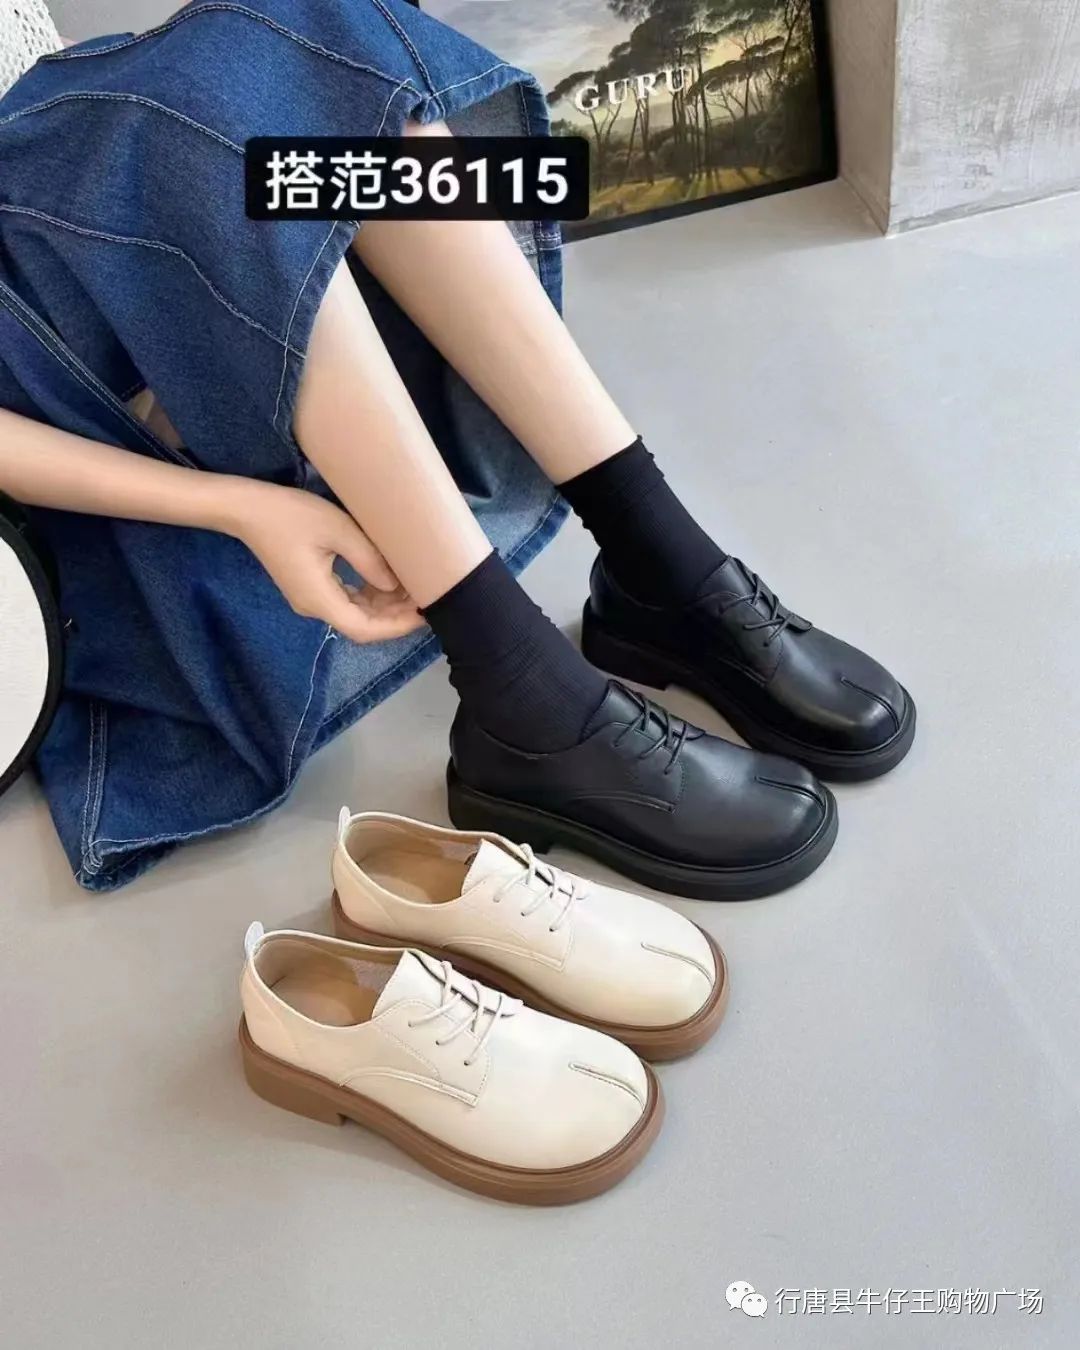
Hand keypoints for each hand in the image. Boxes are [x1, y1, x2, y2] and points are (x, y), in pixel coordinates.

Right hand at [229, 481, 423, 642]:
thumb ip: (369, 560)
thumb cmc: (291, 515)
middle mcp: (314, 607)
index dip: (397, 627)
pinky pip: (344, 600)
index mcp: (320, 599)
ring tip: (413, 588)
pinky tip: (388, 583)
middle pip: (361, 625)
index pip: (364, 629)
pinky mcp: (309, 587)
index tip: (425, 614)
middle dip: (395, 616)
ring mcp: (310, 599)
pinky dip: (368, 596)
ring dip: (383, 606)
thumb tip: (396, 585)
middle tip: (427, 597)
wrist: (248, 509)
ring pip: (354, 614)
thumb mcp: (338, 530)